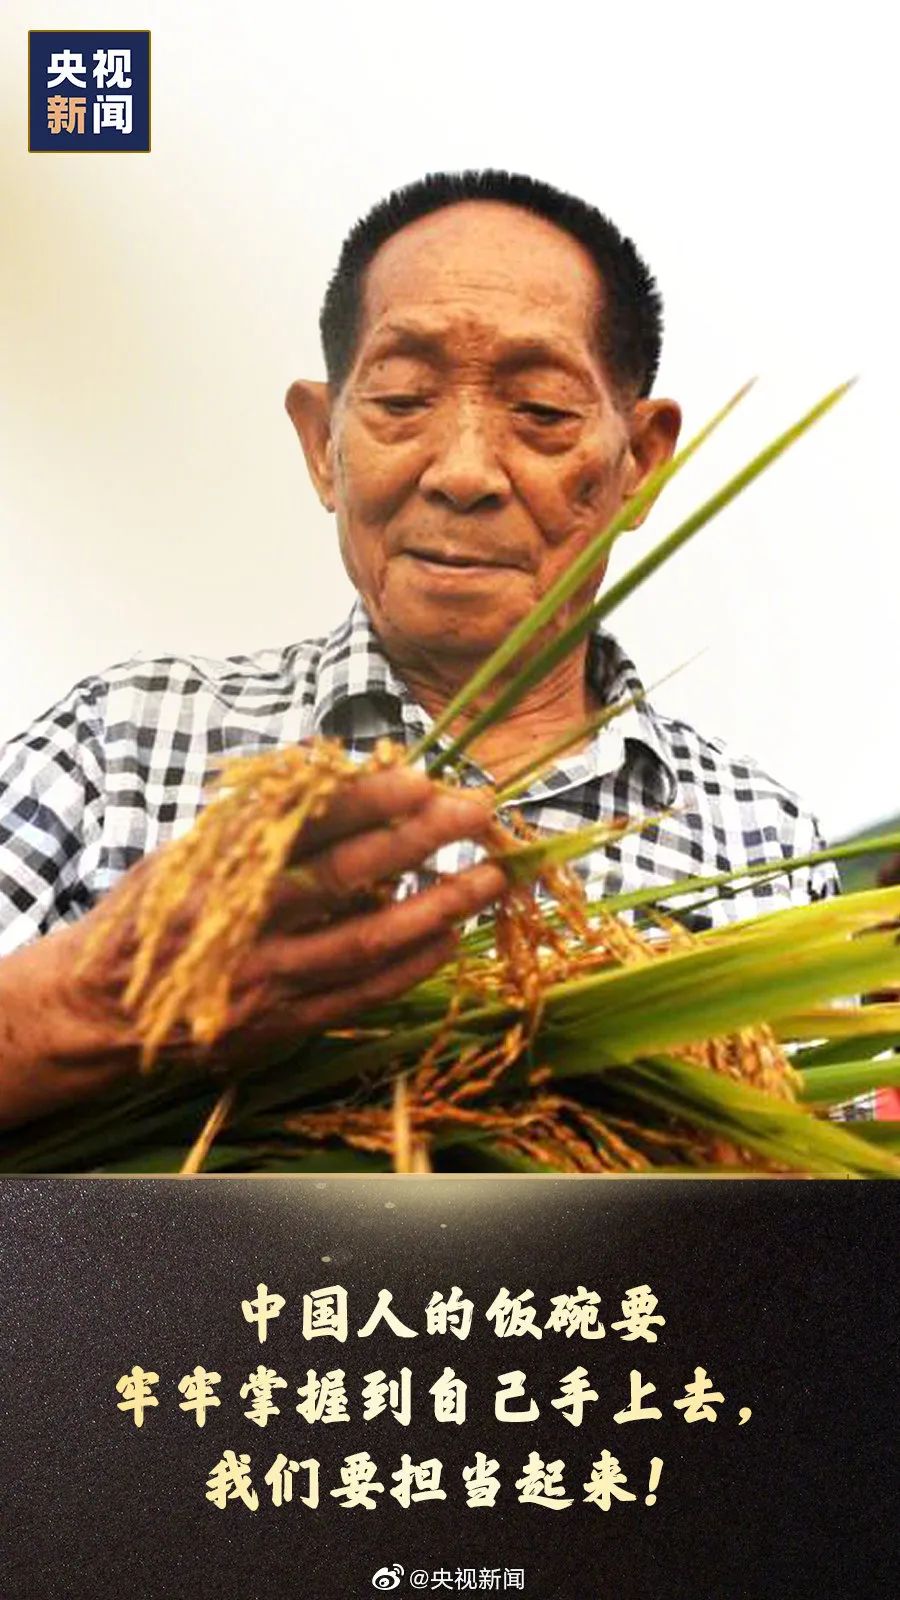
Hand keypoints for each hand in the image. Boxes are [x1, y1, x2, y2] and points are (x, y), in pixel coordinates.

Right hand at [1, 767, 503, 1122]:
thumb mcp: (184, 854)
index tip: (420, 775)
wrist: (96, 1013)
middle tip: (477, 813)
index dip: (364, 798)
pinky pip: (360, 995)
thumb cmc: (149, 919)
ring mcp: (264, 980)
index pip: (301, 822)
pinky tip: (450, 938)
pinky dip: (410, 967)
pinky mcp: (280, 1025)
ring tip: (489, 879)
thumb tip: (329, 769)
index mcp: (215, 868)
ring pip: (365, 941)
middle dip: (418, 840)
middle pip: (345, 876)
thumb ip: (253, 819)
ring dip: (436, 908)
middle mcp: (241, 923)